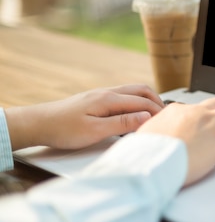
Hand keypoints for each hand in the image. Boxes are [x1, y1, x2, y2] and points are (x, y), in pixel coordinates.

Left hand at [5, 84, 163, 150]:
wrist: (39, 123)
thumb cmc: (63, 129)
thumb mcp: (95, 131)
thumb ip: (123, 123)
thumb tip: (146, 116)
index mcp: (109, 99)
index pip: (143, 102)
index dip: (158, 111)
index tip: (168, 122)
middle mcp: (107, 92)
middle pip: (141, 90)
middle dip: (157, 101)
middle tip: (166, 115)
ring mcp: (101, 94)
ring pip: (132, 91)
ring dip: (147, 100)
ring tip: (154, 114)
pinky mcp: (96, 99)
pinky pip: (123, 95)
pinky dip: (136, 101)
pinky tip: (134, 113)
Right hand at [137, 97, 214, 185]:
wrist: (147, 164)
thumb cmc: (143, 157)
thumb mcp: (144, 136)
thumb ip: (155, 132)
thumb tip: (153, 139)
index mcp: (175, 111)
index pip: (196, 108)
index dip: (205, 119)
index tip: (207, 128)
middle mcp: (194, 112)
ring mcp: (209, 124)